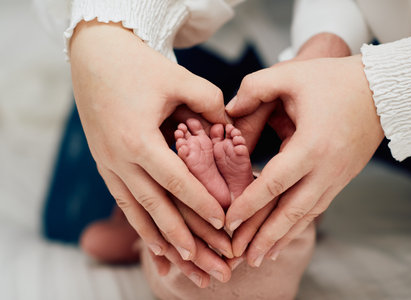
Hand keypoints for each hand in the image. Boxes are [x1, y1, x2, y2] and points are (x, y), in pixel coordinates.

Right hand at [70, 20, 229, 261]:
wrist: (94, 55)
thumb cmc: (138, 65)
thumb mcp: (178, 78)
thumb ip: (209, 104)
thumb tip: (230, 130)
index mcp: (137, 139)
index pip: (176, 181)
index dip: (202, 203)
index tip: (225, 224)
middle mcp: (118, 160)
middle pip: (157, 209)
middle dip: (186, 240)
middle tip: (211, 267)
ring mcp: (108, 165)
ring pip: (137, 214)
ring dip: (162, 242)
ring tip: (184, 268)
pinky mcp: (105, 165)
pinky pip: (124, 204)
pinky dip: (141, 226)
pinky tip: (155, 245)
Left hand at [225, 54, 383, 265]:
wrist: (380, 91)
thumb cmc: (333, 80)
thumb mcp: (290, 75)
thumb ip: (254, 88)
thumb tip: (228, 111)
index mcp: (312, 145)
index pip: (274, 183)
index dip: (249, 205)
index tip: (228, 223)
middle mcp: (326, 169)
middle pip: (291, 211)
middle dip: (263, 236)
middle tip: (239, 257)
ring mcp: (337, 177)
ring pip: (305, 216)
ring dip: (280, 238)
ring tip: (258, 258)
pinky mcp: (341, 179)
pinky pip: (316, 208)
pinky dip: (297, 226)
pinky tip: (283, 237)